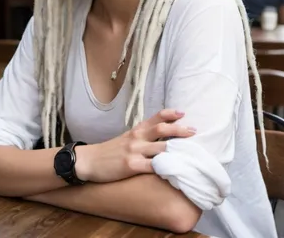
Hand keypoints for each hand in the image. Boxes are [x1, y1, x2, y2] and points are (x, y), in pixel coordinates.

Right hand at [75, 109, 194, 183]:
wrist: (89, 161)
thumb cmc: (109, 151)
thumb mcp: (126, 138)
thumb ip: (142, 136)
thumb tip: (161, 137)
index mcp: (136, 130)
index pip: (156, 118)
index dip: (170, 114)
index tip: (183, 113)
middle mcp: (137, 137)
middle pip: (162, 130)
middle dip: (180, 130)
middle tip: (194, 131)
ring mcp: (135, 151)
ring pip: (161, 147)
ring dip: (177, 149)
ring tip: (192, 151)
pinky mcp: (132, 166)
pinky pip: (153, 166)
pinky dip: (166, 167)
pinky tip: (176, 170)